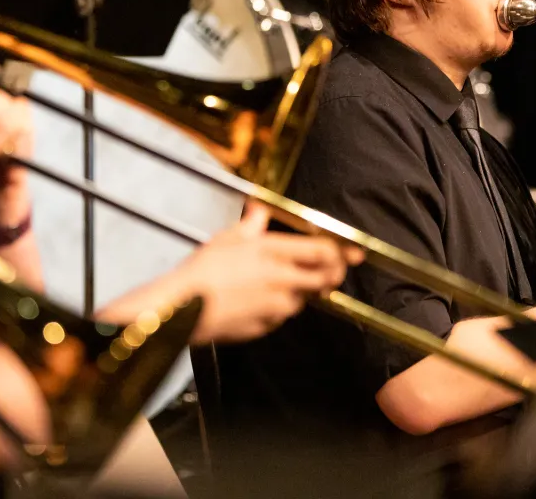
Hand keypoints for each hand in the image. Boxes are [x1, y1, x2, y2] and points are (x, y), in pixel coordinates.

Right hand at [183, 203, 363, 343]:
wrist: (182, 308)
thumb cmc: (202, 270)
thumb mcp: (227, 238)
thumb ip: (251, 224)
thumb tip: (258, 209)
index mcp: (274, 252)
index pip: (324, 250)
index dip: (343, 252)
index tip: (354, 253)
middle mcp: (283, 279)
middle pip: (326, 278)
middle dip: (334, 275)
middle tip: (331, 273)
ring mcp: (277, 307)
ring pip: (304, 299)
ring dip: (302, 292)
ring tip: (282, 285)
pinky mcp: (267, 327)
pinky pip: (281, 317)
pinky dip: (278, 310)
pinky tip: (259, 302)